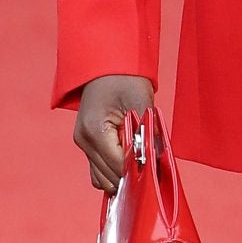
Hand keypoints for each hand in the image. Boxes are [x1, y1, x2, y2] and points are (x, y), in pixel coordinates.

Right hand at [74, 74, 155, 194]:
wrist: (106, 64)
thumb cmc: (124, 78)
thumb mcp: (141, 101)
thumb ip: (148, 132)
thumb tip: (158, 158)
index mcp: (95, 130)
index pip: (119, 165)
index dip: (139, 169)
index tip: (156, 167)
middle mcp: (84, 140)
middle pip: (110, 176)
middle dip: (132, 174)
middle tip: (151, 165)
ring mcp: (83, 143)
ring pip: (102, 178)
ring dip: (122, 175)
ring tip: (139, 161)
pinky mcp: (86, 144)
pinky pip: (98, 170)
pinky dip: (113, 172)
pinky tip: (128, 160)